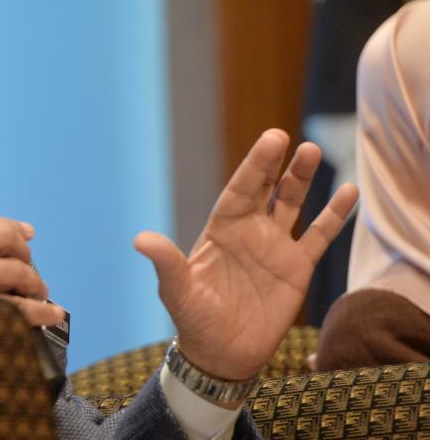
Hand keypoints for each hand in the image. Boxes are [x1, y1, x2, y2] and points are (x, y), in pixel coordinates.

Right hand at [0, 217, 64, 327]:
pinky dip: (40, 311)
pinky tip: (51, 313)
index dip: (14, 229)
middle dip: (25, 254)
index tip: (27, 234)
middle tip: (27, 270)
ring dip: (35, 282)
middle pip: (9, 240)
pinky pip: (19, 307)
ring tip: (37, 293)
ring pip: (18, 271)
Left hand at [134, 129, 357, 380]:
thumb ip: (166, 262)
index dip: (255, 165)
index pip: (240, 189)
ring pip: (292, 203)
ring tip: (312, 150)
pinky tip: (350, 191)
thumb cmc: (194, 318)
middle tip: (287, 137)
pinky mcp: (298, 267)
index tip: (271, 140)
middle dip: (275, 163)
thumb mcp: (177, 289)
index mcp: (221, 229)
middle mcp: (249, 230)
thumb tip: (140, 240)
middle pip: (265, 188)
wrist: (221, 353)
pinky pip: (319, 236)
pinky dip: (334, 215)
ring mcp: (275, 246)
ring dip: (302, 179)